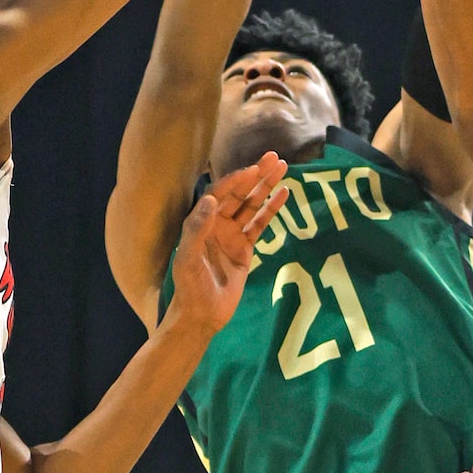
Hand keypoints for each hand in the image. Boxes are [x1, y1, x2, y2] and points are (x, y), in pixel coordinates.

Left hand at [167, 154, 289, 335]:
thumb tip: (211, 199)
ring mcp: (232, 235)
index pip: (221, 193)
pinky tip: (284, 194)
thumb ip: (198, 229)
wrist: (202, 315)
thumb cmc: (190, 287)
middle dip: (256, 175)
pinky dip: (272, 209)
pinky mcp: (245, 249)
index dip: (236, 181)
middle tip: (275, 157)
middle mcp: (217, 224)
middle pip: (239, 193)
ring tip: (283, 167)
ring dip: (266, 186)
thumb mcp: (188, 258)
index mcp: (201, 222)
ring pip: (252, 205)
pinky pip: (260, 224)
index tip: (254, 170)